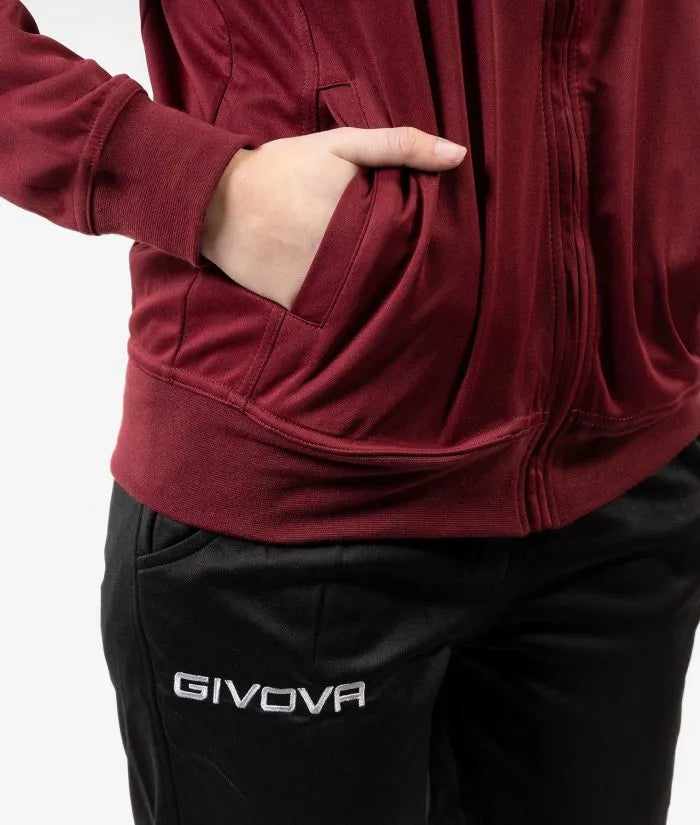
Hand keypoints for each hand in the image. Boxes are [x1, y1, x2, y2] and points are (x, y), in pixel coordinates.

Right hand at [200, 126, 466, 309]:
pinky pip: (333, 316)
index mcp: (366, 219)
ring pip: (368, 301)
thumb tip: (459, 155)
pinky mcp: (297, 305)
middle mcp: (347, 258)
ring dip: (379, 298)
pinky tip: (350, 303)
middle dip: (406, 278)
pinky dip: (344, 312)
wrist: (217, 199)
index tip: (439, 255)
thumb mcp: (342, 144)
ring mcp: (320, 285)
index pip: (417, 247)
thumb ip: (401, 146)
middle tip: (417, 281)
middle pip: (396, 278)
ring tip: (384, 293)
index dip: (430, 252)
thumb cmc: (284, 167)